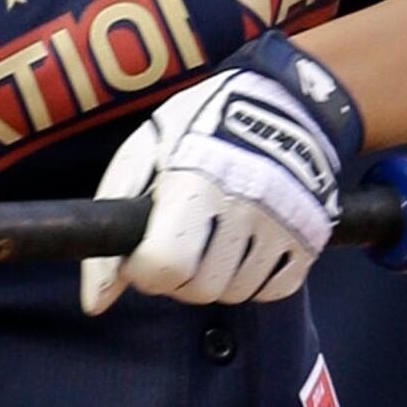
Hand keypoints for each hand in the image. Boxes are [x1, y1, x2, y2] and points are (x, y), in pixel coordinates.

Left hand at [80, 42, 363, 313]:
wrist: (279, 103)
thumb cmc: (196, 128)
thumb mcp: (140, 156)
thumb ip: (112, 226)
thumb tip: (95, 303)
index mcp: (195, 183)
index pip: (165, 265)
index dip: (144, 268)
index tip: (143, 252)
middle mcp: (245, 205)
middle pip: (200, 288)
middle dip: (179, 277)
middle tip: (180, 243)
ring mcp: (283, 223)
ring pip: (235, 293)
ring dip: (216, 277)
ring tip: (213, 238)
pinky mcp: (311, 236)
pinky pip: (274, 290)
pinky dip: (255, 278)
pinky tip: (245, 245)